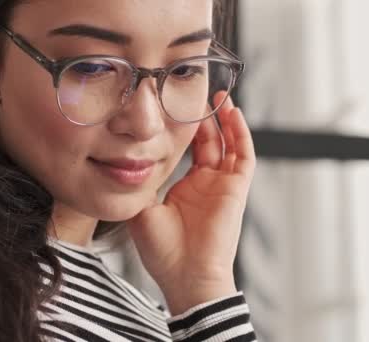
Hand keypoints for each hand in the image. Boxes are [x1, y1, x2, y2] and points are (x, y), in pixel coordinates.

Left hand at [126, 91, 255, 314]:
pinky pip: (243, 155)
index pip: (188, 152)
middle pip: (209, 142)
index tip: (174, 107)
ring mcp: (223, 186)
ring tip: (217, 95)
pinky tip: (232, 112)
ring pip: (229, 144)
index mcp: (185, 190)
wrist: (185, 276)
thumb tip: (125, 161)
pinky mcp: (236, 189)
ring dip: (225, 120)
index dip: (184, 129)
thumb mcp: (142, 210)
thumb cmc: (163, 252)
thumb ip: (140, 185)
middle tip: (196, 92)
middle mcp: (206, 185)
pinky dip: (240, 133)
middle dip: (204, 118)